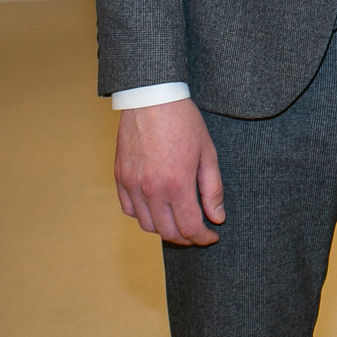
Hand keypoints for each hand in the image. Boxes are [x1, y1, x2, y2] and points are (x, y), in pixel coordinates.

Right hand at [114, 98, 223, 245]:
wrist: (152, 99)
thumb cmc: (184, 123)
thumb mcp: (208, 153)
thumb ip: (212, 189)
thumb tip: (217, 217)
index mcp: (177, 183)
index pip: (190, 226)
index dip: (203, 237)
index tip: (212, 236)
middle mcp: (151, 189)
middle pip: (168, 231)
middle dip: (186, 238)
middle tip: (198, 233)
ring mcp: (132, 184)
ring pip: (147, 224)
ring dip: (165, 229)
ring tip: (179, 222)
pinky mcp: (120, 177)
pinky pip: (129, 209)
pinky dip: (144, 216)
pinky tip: (157, 208)